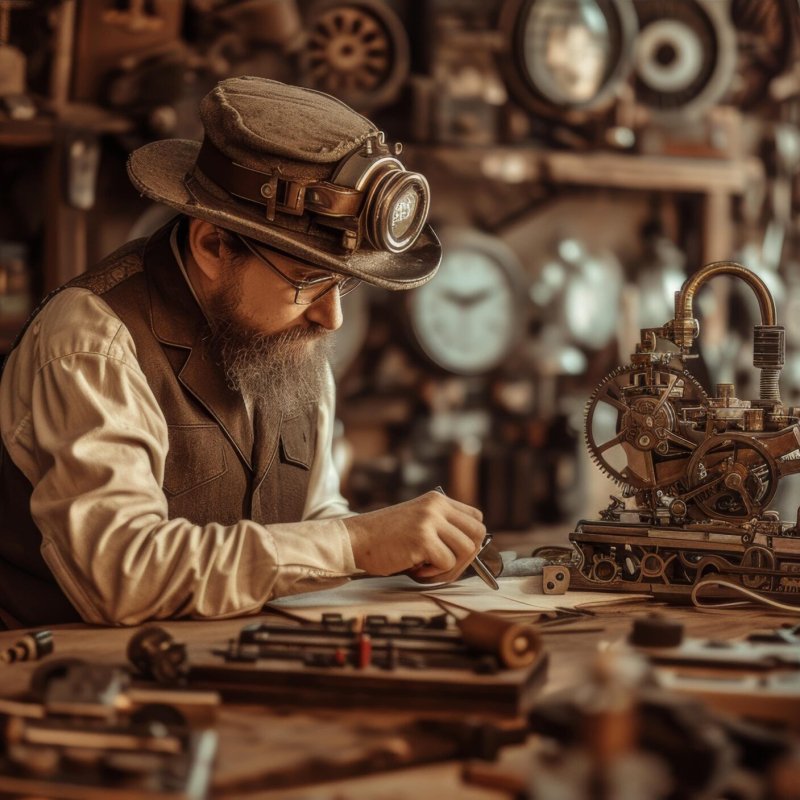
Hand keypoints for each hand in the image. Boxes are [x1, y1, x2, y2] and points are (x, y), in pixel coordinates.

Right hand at [343, 491, 485, 583]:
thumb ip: (443, 528)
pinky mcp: (423, 539)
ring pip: (467, 550)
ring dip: (450, 567)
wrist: (355, 540)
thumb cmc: (385, 538)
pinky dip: (434, 573)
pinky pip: (447, 562)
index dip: (471, 540)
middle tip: (443, 566)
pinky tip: (416, 568)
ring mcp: (430, 521)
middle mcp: (436, 506)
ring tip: (427, 568)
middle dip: (467, 557)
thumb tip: (473, 551)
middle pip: (478, 534)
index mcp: (437, 500)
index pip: (476, 518)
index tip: (454, 553)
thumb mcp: (418, 522)